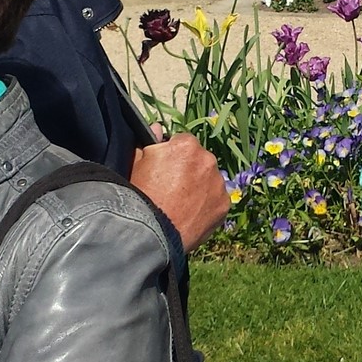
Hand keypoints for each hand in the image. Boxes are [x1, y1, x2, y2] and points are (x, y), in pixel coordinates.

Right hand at [130, 133, 229, 253]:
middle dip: (189, 169)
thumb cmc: (140, 195)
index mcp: (186, 145)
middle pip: (199, 159)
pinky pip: (216, 199)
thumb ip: (150, 143)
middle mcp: (207, 159)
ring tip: (181, 203)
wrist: (151, 232)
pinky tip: (191, 214)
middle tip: (172, 188)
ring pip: (209, 179)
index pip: (182, 142)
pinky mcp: (224, 204)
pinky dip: (207, 204)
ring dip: (200, 186)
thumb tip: (157, 128)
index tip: (164, 169)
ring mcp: (218, 183)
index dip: (172, 155)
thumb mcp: (136, 163)